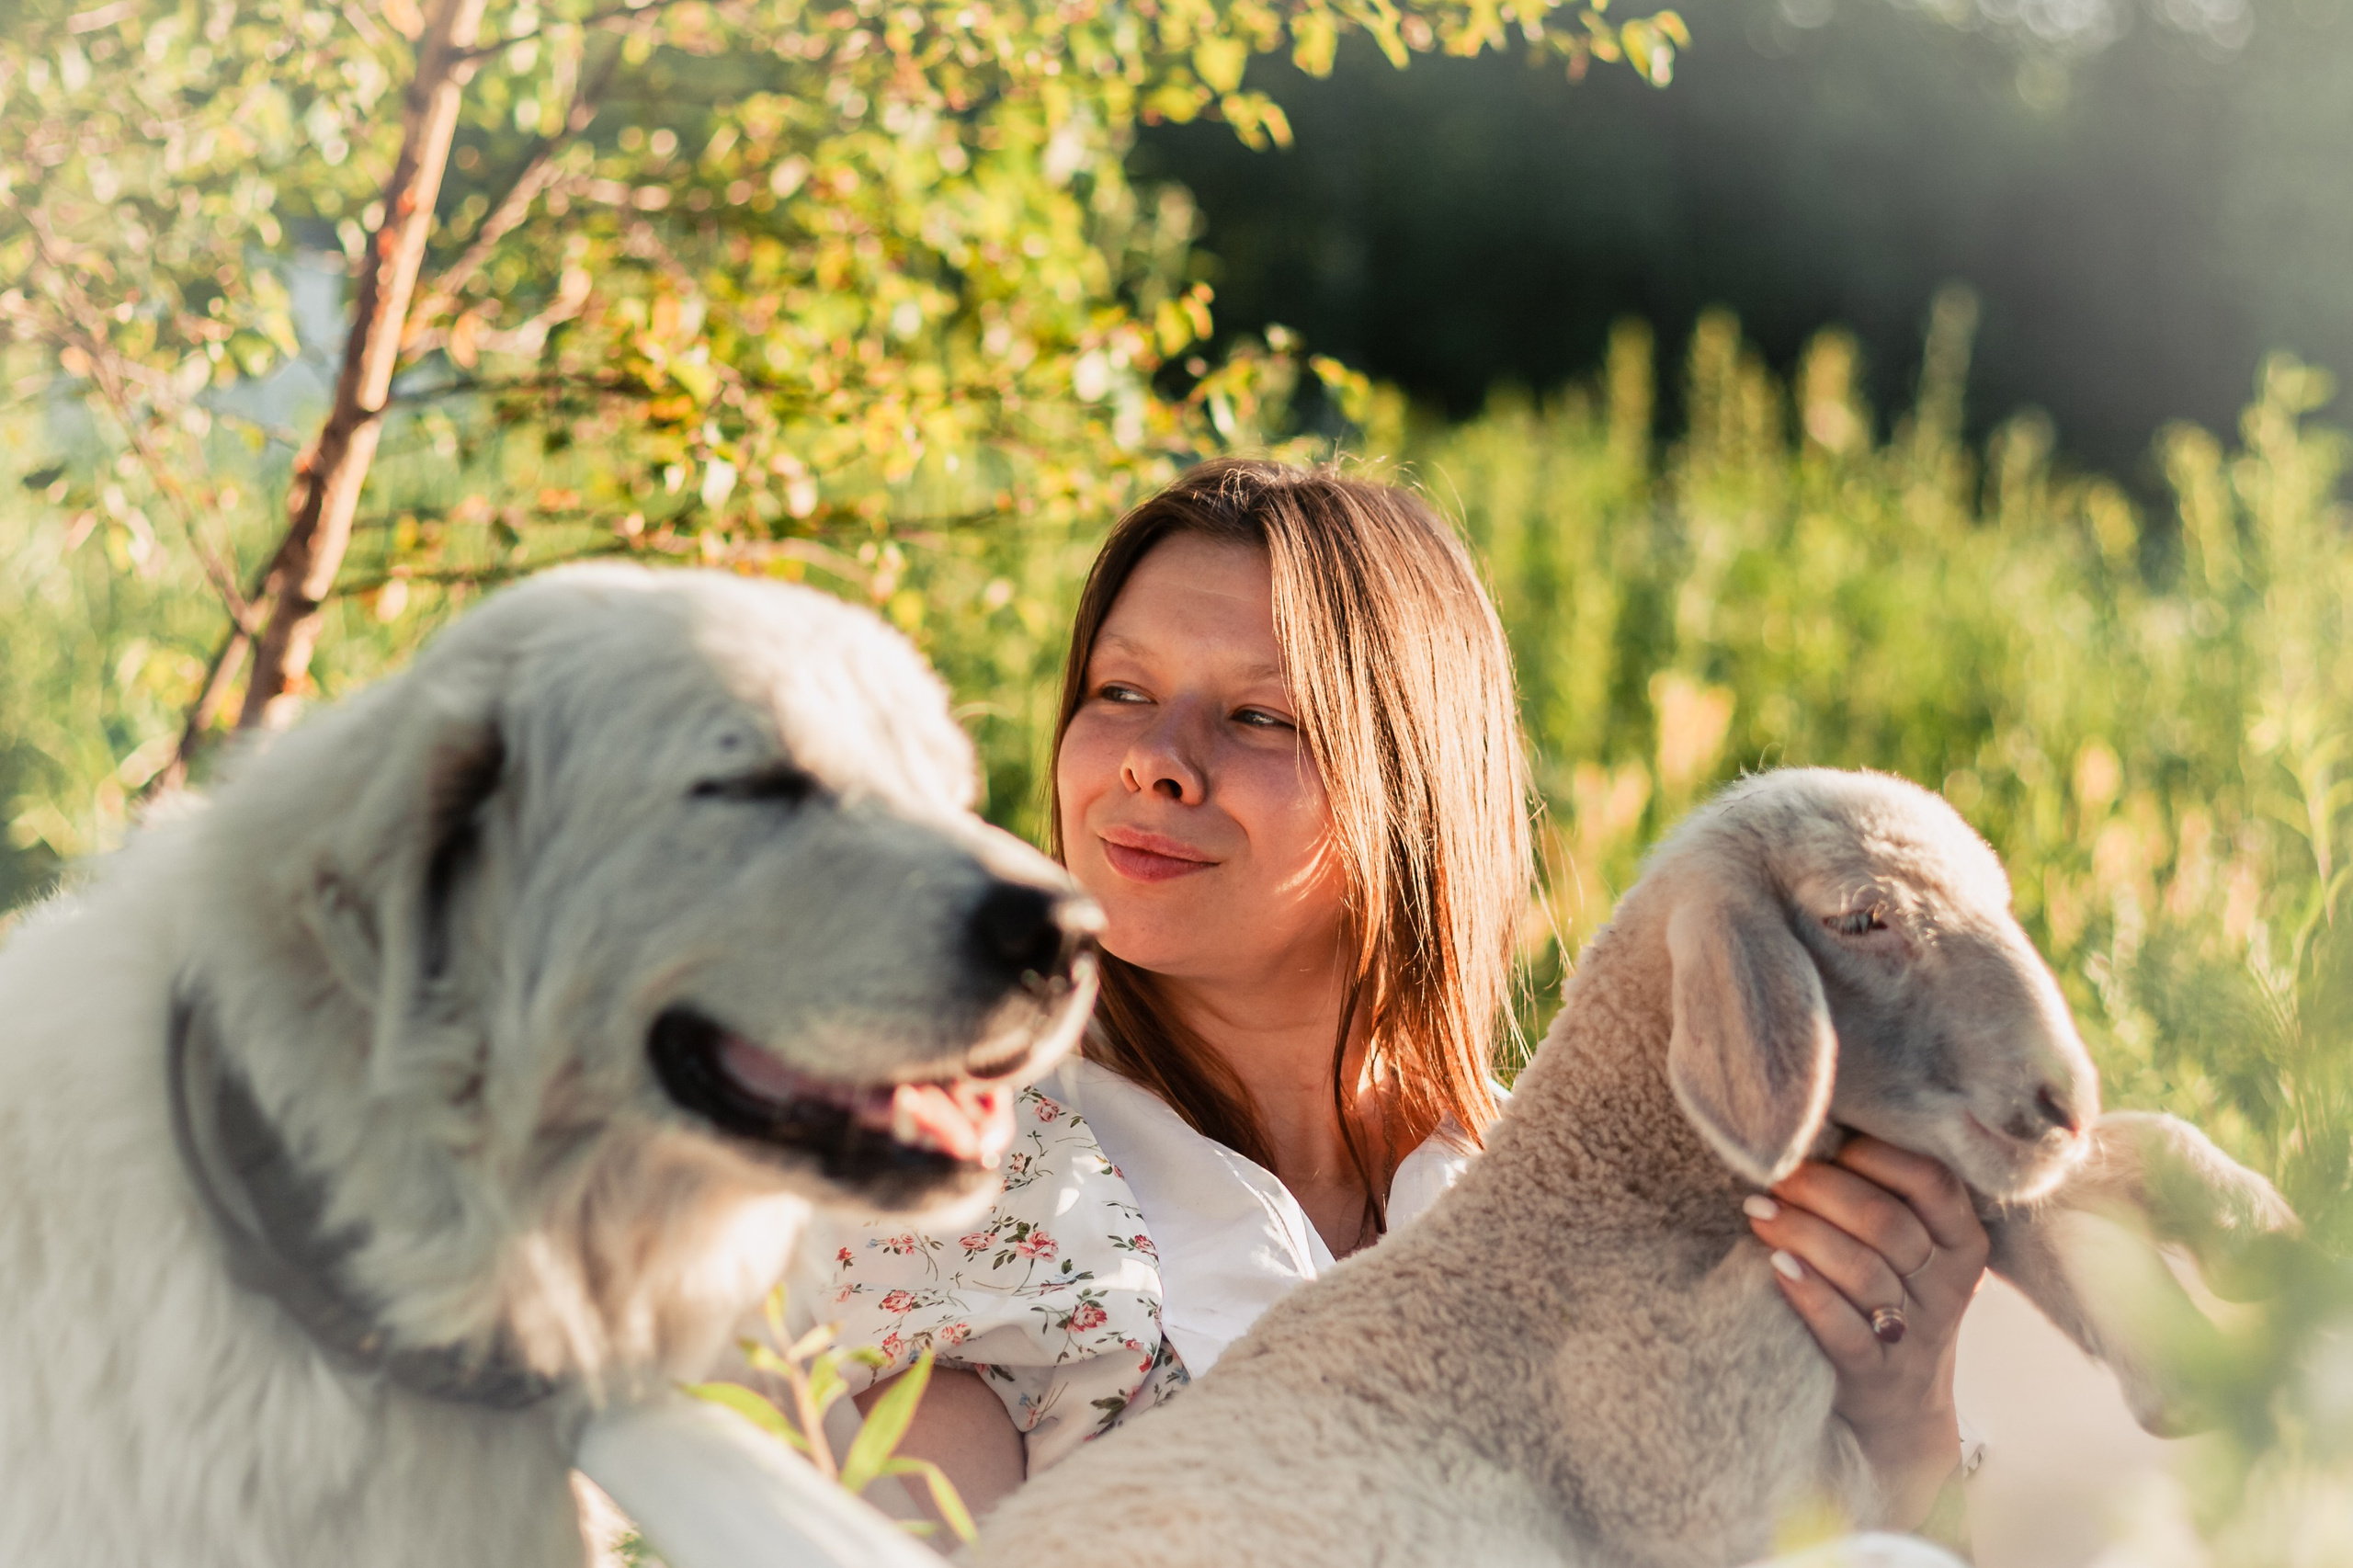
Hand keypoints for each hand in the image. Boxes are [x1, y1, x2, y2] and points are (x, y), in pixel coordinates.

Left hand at [1742, 1134, 1988, 1529]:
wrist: (1899, 1402)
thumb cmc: (1891, 1294)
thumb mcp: (1912, 1244)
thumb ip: (1883, 1192)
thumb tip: (1811, 1127)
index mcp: (1962, 1240)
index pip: (1930, 1180)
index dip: (1871, 1155)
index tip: (1821, 1143)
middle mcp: (1948, 1285)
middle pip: (1886, 1223)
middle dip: (1821, 1191)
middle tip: (1773, 1176)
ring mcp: (1917, 1333)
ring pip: (1863, 1272)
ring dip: (1804, 1234)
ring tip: (1758, 1211)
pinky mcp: (1877, 1373)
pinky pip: (1845, 1331)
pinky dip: (1808, 1295)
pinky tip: (1776, 1267)